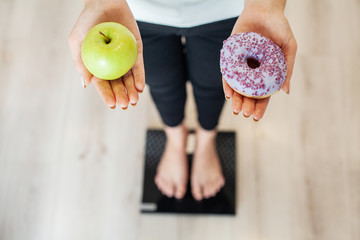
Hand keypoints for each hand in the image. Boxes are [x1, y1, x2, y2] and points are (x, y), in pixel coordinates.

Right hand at [68, 1, 144, 108]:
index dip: (107, 95)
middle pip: (118, 84)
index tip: (112, 104)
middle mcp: (112, 64)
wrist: (105, 2)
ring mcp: (125, 58)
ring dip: (132, 90)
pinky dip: (140, 76)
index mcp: (98, 65)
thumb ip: (80, 62)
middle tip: (125, 105)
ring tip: (134, 100)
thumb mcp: (77, 40)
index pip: (103, 84)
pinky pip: (139, 66)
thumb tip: (86, 84)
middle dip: (122, 96)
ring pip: (130, 78)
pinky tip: (141, 87)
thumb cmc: (87, 20)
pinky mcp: (137, 51)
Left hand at [223, 3, 296, 120]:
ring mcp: (241, 65)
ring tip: (236, 109)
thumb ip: (287, 69)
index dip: (259, 107)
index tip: (256, 118)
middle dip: (247, 106)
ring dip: (236, 99)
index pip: (262, 94)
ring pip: (237, 86)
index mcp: (267, 72)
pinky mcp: (230, 57)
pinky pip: (227, 73)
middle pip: (248, 93)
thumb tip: (286, 91)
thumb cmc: (280, 27)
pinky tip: (228, 93)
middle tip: (245, 114)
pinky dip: (227, 84)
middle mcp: (253, 71)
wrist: (264, 8)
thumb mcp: (289, 47)